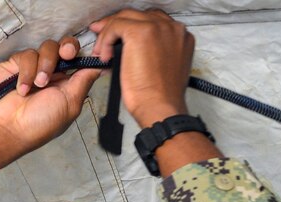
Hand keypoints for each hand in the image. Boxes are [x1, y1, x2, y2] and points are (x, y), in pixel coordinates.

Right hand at [0, 37, 99, 176]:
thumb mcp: (70, 103)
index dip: (82, 53)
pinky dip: (26, 71)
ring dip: (45, 65)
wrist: (8, 129)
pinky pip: (26, 55)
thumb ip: (84, 81)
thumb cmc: (40, 123)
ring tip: (38, 85)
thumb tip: (101, 66)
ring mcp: (33, 67)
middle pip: (65, 46)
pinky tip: (22, 89)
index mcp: (67, 83)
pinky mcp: (15, 64)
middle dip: (68, 47)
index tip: (83, 56)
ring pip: (47, 47)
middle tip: (66, 55)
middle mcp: (52, 73)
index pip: (79, 58)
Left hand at [91, 9, 220, 175]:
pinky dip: (105, 39)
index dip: (133, 27)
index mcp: (180, 36)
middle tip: (101, 34)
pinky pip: (115, 26)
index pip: (152, 21)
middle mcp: (172, 27)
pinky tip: (104, 56)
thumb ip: (158, 51)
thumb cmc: (161, 97)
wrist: (161, 107)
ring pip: (125, 18)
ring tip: (100, 50)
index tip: (118, 36)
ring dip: (109, 32)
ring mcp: (158, 28)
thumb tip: (136, 48)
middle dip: (118, 24)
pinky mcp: (141, 32)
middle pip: (139, 15)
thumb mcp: (166, 67)